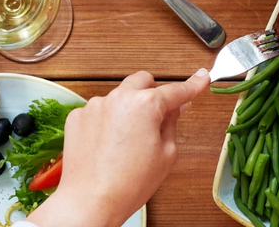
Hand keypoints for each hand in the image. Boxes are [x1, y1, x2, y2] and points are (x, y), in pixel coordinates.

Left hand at [29, 70, 210, 226]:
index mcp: (145, 105)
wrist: (90, 201)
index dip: (193, 85)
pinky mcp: (77, 117)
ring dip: (127, 109)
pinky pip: (98, 111)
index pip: (176, 90)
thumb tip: (175, 107)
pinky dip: (106, 121)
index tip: (201, 78)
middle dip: (152, 93)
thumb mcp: (166, 155)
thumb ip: (171, 123)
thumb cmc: (129, 184)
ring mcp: (95, 106)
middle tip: (156, 117)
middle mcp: (118, 98)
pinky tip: (107, 145)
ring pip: (119, 96)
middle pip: (142, 81)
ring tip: (126, 142)